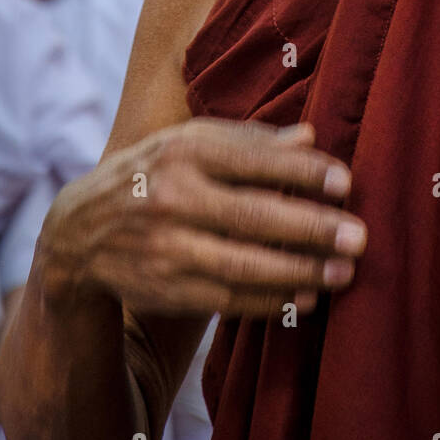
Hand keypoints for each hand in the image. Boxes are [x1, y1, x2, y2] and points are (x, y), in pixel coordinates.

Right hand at [42, 118, 366, 318]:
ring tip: (343, 274)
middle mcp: (173, 196)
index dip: (303, 172)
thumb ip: (250, 142)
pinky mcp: (166, 288)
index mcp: (184, 150)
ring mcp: (167, 246)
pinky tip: (306, 298)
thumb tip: (310, 137)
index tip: (346, 182)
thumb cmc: (155, 173)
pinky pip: (228, 297)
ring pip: (243, 264)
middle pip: (254, 215)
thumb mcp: (191, 143)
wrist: (79, 230)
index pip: (253, 159)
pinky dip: (270, 301)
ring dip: (299, 272)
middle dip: (312, 229)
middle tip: (360, 238)